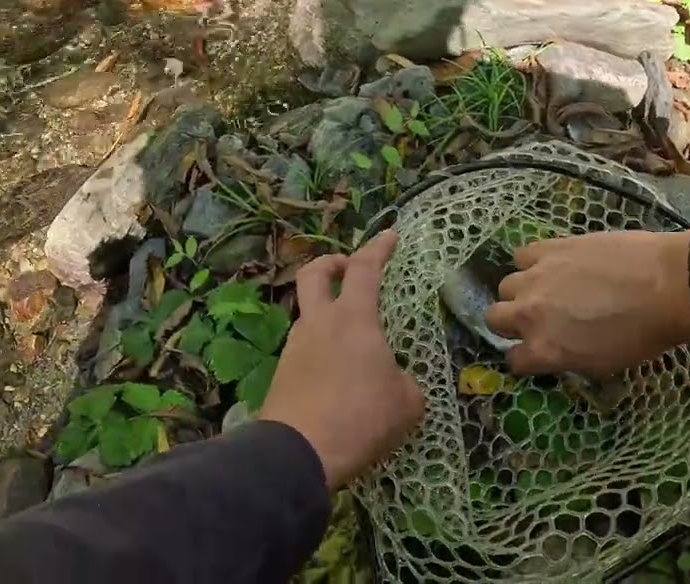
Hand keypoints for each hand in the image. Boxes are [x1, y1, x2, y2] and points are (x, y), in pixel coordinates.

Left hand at [259, 231, 423, 490]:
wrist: (298, 454)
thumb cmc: (361, 418)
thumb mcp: (406, 403)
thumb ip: (405, 383)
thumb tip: (395, 383)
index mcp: (353, 319)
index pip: (365, 269)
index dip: (379, 248)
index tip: (390, 236)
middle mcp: (319, 324)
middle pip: (314, 275)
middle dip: (331, 264)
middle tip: (347, 269)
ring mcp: (295, 349)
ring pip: (308, 316)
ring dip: (327, 316)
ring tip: (353, 344)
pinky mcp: (282, 377)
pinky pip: (305, 353)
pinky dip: (321, 354)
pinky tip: (338, 380)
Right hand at [485, 230, 689, 378]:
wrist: (668, 285)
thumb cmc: (643, 334)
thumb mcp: (602, 364)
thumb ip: (567, 358)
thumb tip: (558, 351)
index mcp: (544, 351)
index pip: (513, 360)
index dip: (525, 357)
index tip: (539, 350)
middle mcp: (529, 315)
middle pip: (495, 318)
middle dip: (511, 321)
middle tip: (538, 318)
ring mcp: (536, 277)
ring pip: (506, 284)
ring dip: (522, 290)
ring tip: (548, 288)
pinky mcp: (549, 247)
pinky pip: (522, 254)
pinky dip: (533, 261)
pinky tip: (554, 264)